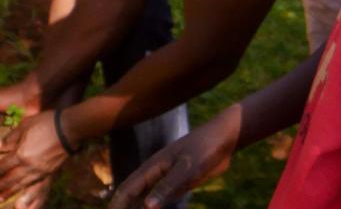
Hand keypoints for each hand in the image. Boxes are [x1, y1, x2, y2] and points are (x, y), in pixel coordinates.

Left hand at [0, 110, 67, 204]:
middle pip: (8, 180)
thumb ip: (10, 138)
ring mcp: (40, 171)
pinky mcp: (49, 172)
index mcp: (21, 154)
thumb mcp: (25, 125)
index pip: (0, 168)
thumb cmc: (47, 123)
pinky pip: (34, 186)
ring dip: (8, 193)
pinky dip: (25, 192)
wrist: (70, 128)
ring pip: (20, 185)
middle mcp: (28, 166)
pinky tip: (21, 195)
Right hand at [109, 106, 240, 208]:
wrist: (223, 138)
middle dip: (124, 208)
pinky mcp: (180, 183)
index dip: (117, 205)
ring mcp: (167, 178)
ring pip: (146, 198)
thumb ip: (168, 186)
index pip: (127, 189)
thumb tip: (146, 207)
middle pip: (133, 195)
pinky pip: (162, 199)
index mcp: (153, 167)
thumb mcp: (188, 167)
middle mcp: (156, 173)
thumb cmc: (205, 148)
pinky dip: (155, 208)